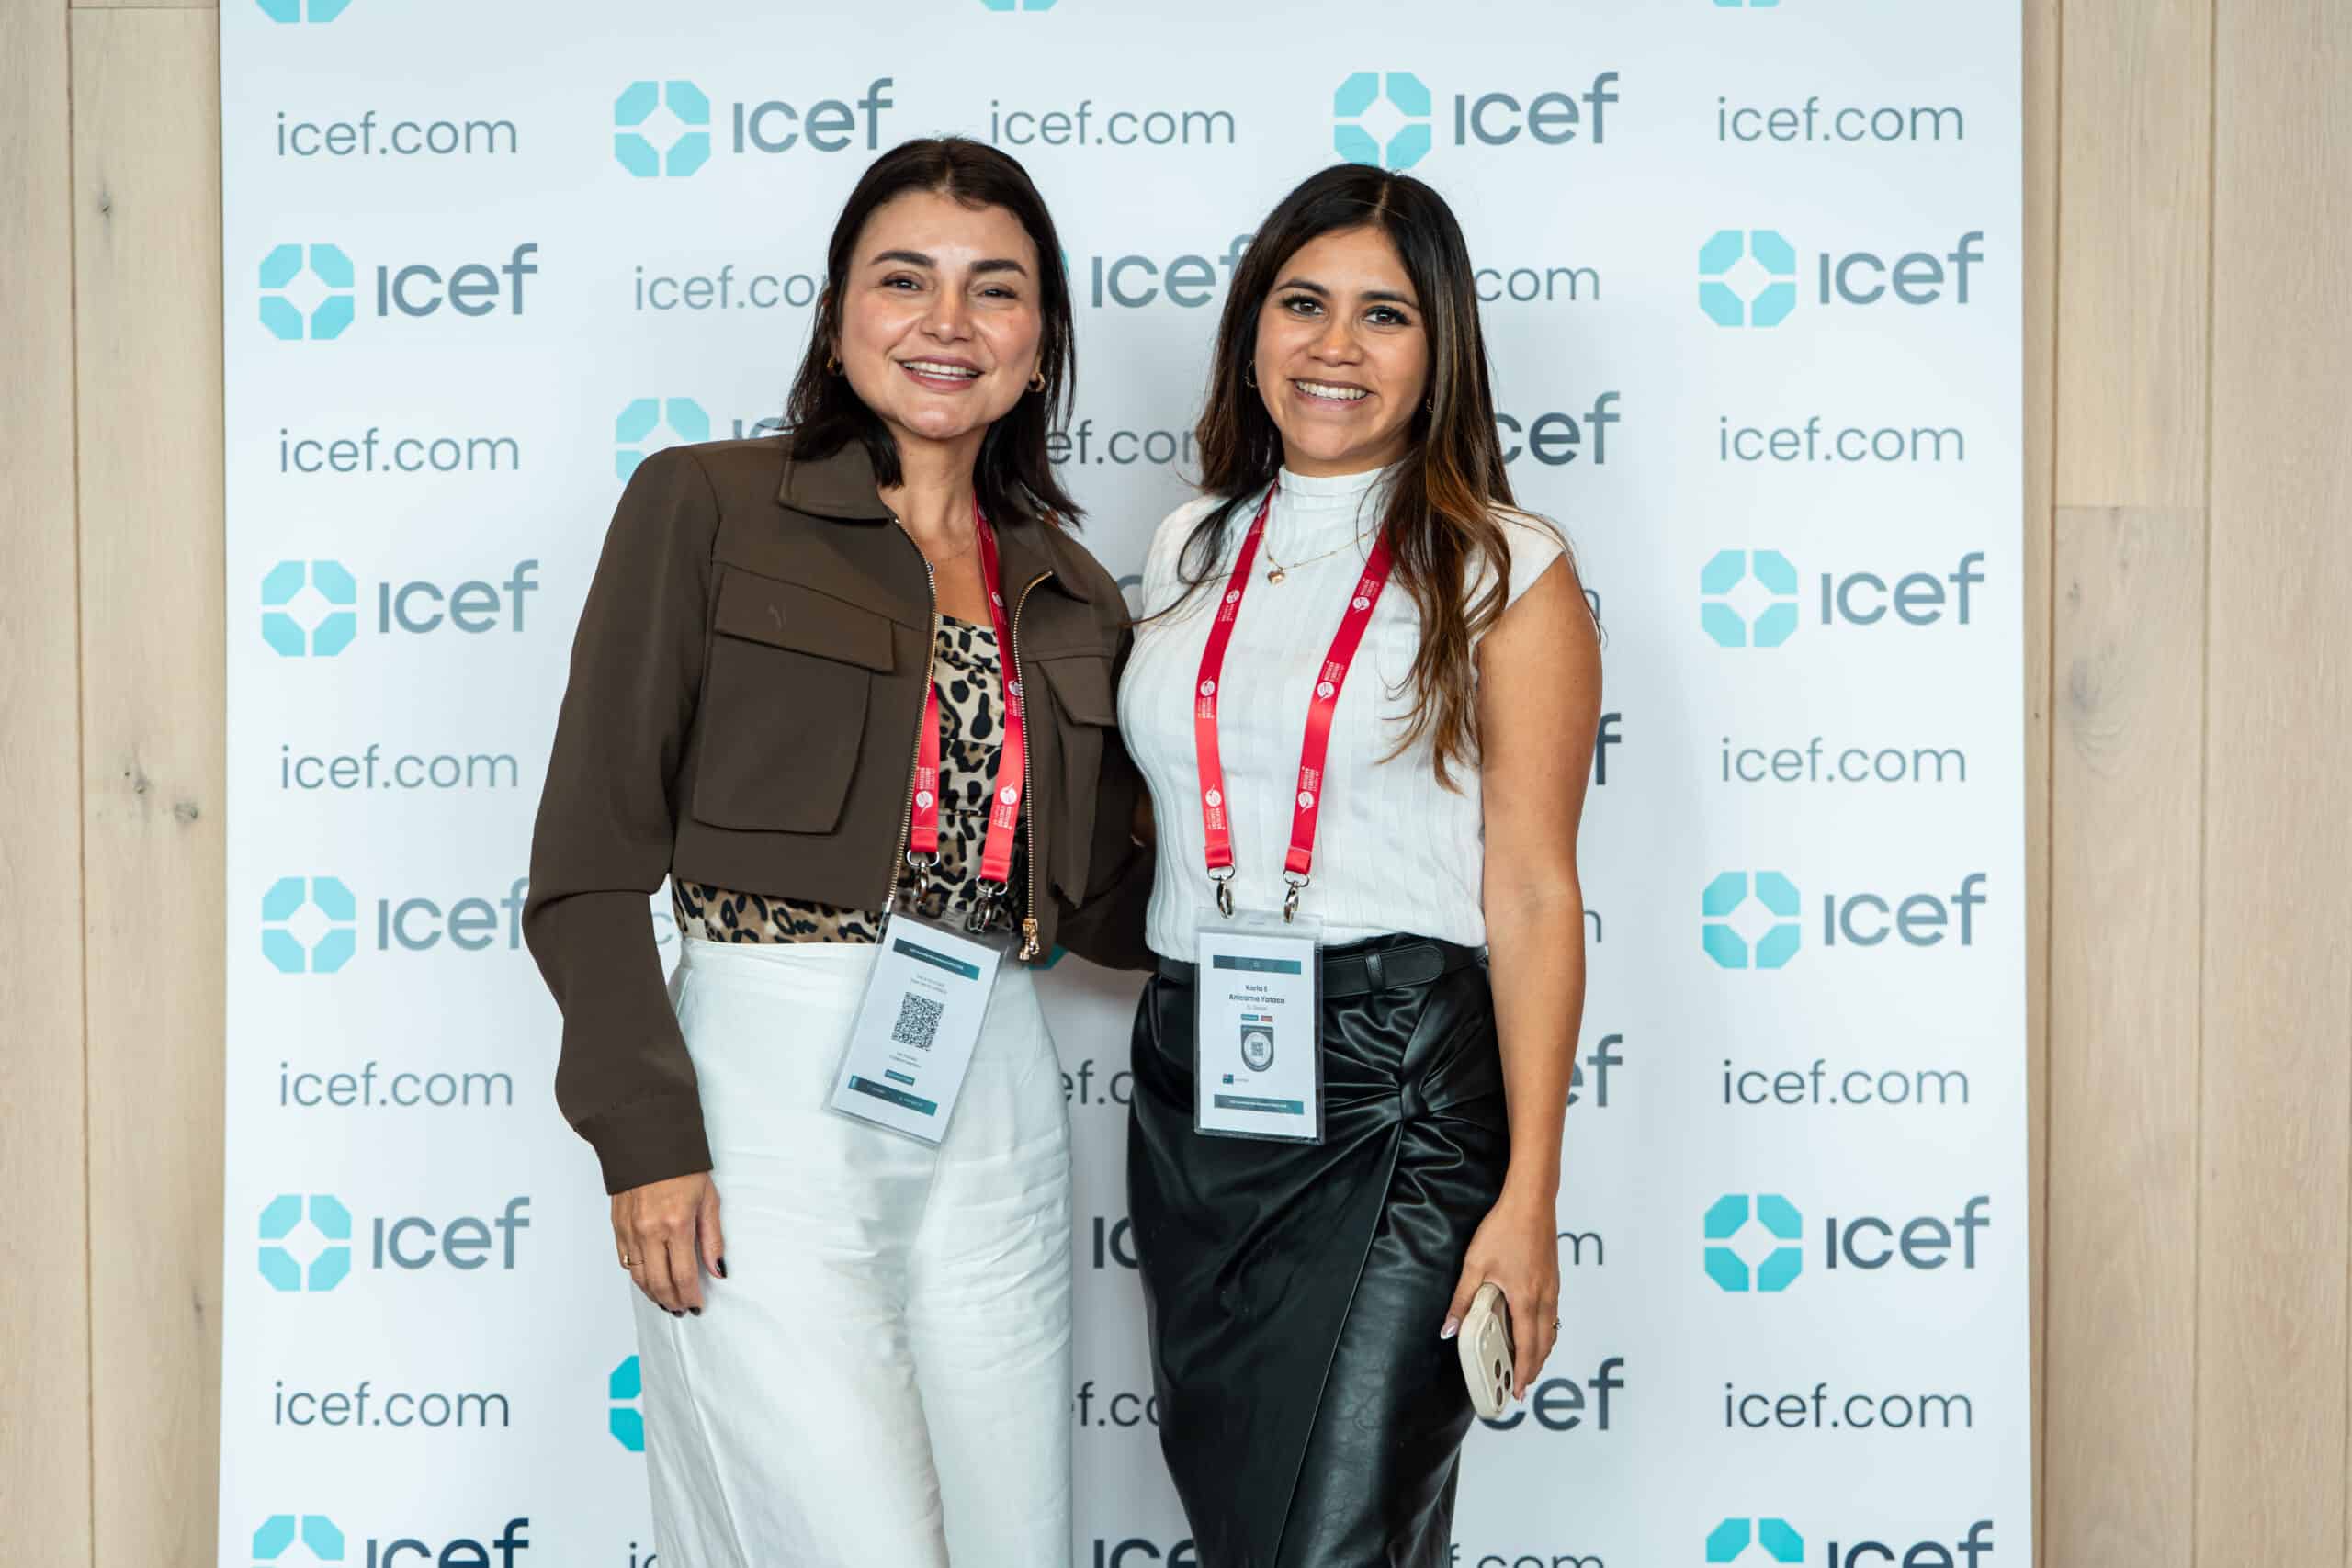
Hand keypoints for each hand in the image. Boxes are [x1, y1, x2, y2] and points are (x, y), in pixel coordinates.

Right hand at [612, 1172, 723, 1315]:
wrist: (648, 1141)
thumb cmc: (681, 1167)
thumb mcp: (708, 1199)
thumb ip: (713, 1239)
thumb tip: (718, 1270)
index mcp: (676, 1224)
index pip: (683, 1275)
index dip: (690, 1295)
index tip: (697, 1305)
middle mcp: (649, 1231)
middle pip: (658, 1282)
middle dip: (671, 1301)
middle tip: (681, 1309)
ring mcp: (630, 1230)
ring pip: (639, 1276)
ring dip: (653, 1294)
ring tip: (666, 1301)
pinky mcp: (617, 1226)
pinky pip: (625, 1261)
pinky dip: (638, 1276)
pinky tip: (648, 1280)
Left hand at [1441, 1188, 1559, 1398]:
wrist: (1531, 1201)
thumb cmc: (1505, 1228)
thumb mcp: (1475, 1265)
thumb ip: (1463, 1300)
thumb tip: (1450, 1328)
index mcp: (1526, 1299)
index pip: (1528, 1347)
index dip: (1524, 1372)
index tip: (1518, 1390)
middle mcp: (1545, 1297)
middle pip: (1545, 1344)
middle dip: (1534, 1368)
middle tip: (1522, 1384)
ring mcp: (1552, 1287)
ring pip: (1552, 1329)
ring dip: (1541, 1350)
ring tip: (1528, 1363)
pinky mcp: (1553, 1277)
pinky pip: (1553, 1313)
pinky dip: (1545, 1330)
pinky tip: (1533, 1328)